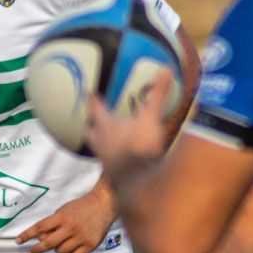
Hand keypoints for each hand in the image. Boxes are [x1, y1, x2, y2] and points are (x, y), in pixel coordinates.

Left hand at [16, 184, 116, 252]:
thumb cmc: (82, 207)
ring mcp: (81, 237)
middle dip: (36, 249)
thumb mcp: (64, 210)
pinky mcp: (91, 245)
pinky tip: (75, 246)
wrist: (104, 204)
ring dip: (59, 249)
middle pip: (48, 243)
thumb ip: (53, 224)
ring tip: (65, 240)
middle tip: (30, 252)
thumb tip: (40, 238)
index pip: (40, 227)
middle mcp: (71, 227)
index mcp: (62, 217)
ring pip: (61, 252)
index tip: (18, 241)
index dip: (27, 235)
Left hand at [85, 71, 175, 186]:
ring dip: (100, 143)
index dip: (92, 100)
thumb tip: (165, 68)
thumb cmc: (140, 147)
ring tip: (105, 139)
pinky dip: (114, 158)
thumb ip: (157, 95)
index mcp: (107, 126)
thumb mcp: (151, 118)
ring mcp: (107, 160)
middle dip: (90, 126)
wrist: (138, 185)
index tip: (88, 92)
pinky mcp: (115, 175)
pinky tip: (122, 159)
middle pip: (91, 132)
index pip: (96, 109)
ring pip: (98, 148)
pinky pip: (110, 162)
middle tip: (90, 120)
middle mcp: (102, 143)